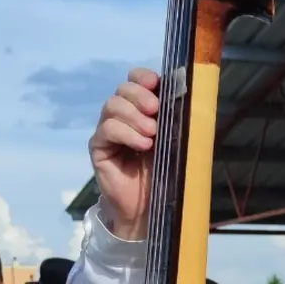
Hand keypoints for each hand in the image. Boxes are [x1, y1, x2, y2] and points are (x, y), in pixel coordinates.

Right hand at [90, 68, 160, 241]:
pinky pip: (107, 129)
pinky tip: (142, 145)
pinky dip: (126, 133)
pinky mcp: (99, 147)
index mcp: (141, 108)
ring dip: (134, 116)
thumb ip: (175, 118)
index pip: (134, 79)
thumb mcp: (175, 141)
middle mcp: (122, 115)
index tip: (156, 84)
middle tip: (156, 111)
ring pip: (112, 106)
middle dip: (140, 96)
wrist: (150, 206)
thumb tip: (185, 95)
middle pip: (122, 89)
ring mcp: (108, 130)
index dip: (143, 77)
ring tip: (151, 135)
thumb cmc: (165, 173)